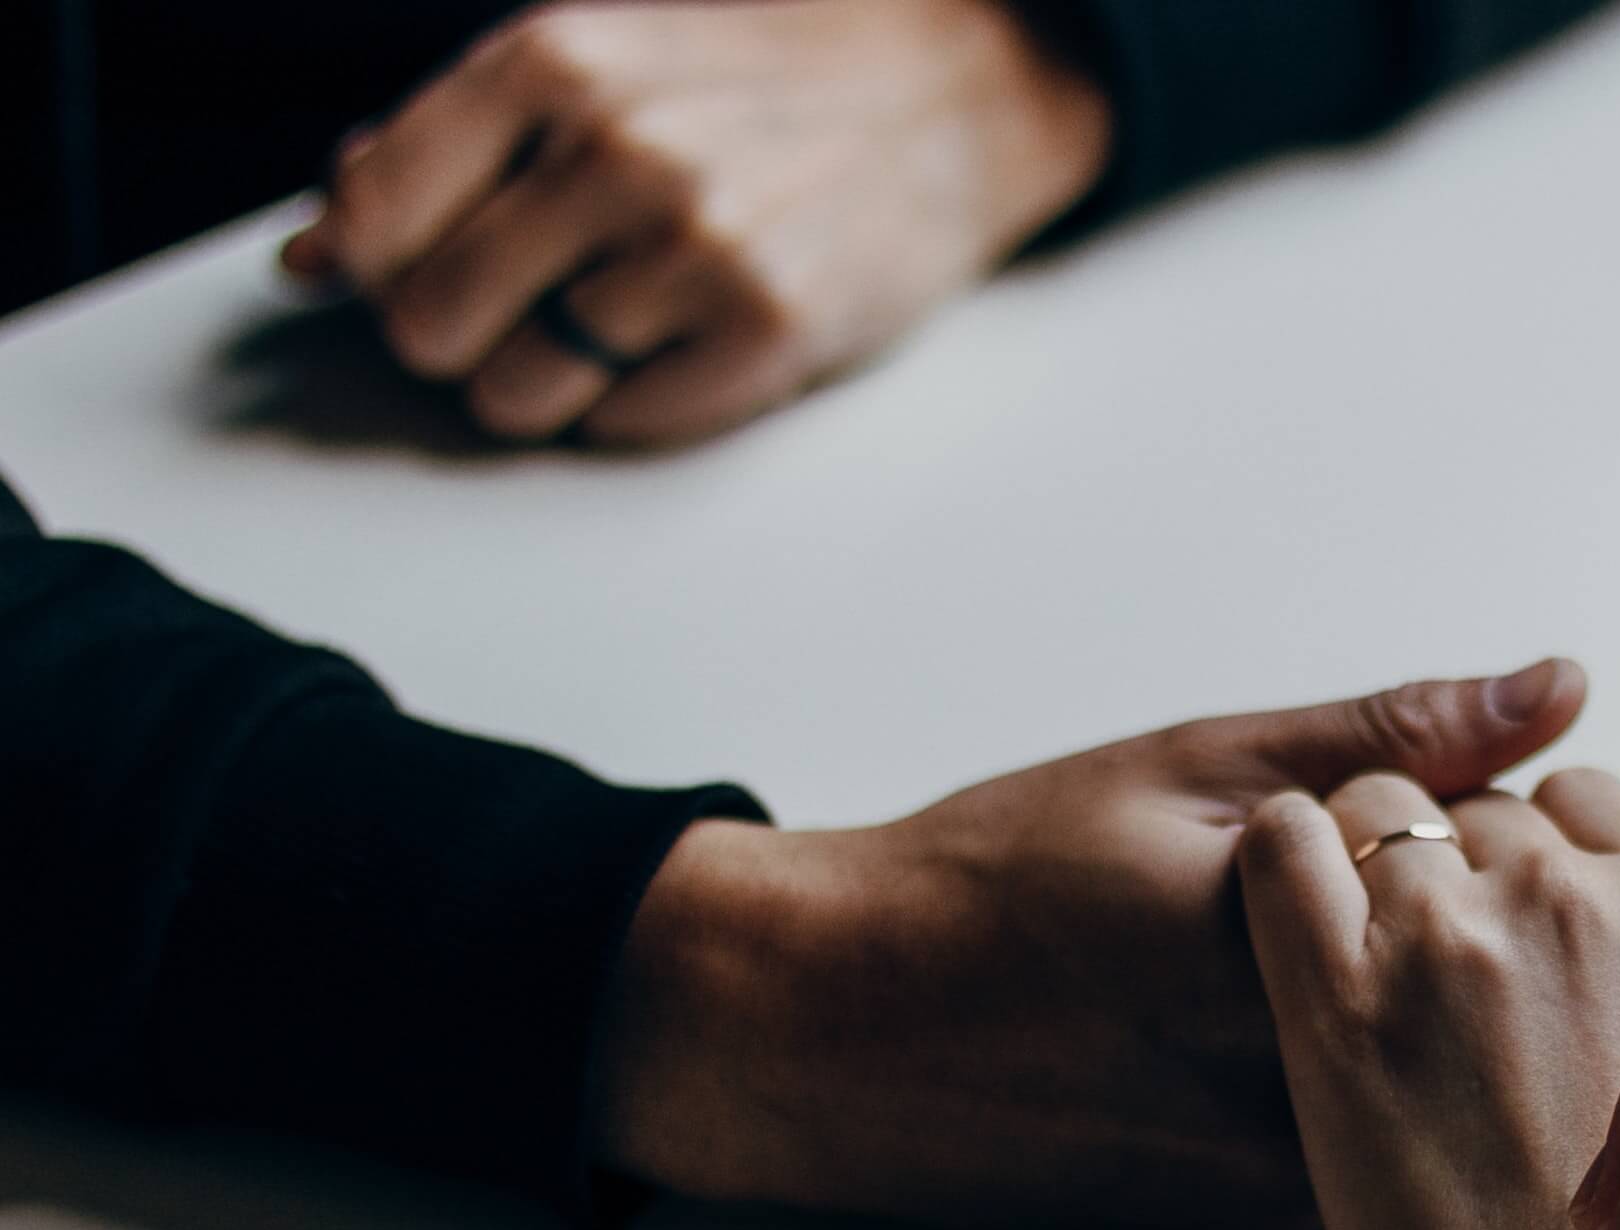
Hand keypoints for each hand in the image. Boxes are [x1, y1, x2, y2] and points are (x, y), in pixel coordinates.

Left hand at [283, 0, 1110, 444]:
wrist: (952, 90)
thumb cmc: (761, 81)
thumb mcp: (597, 63)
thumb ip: (449, 146)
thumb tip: (313, 254)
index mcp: (552, 62)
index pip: (372, 217)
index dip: (374, 269)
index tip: (409, 275)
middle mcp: (616, 150)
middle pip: (431, 324)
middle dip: (462, 337)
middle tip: (528, 311)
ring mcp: (696, 246)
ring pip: (520, 392)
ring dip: (550, 381)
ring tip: (618, 326)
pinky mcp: (769, 330)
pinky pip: (624, 424)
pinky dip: (634, 405)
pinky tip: (683, 346)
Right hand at [596, 660, 1588, 1229]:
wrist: (848, 1037)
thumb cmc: (1003, 883)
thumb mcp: (1194, 767)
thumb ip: (1391, 736)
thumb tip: (1562, 686)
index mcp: (1306, 951)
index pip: (1513, 882)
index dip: (1481, 833)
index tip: (1403, 813)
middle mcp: (1318, 1090)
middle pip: (1506, 1002)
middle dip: (1481, 935)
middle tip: (1372, 886)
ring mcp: (1303, 1180)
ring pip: (1460, 1089)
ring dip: (1446, 1028)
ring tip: (1279, 974)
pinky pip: (1397, 1152)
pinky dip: (1392, 1098)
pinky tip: (1272, 1046)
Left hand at [1236, 765, 1619, 1229]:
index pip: (1582, 799)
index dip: (1531, 852)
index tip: (1507, 922)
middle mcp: (1577, 898)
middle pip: (1478, 806)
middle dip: (1447, 870)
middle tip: (1425, 979)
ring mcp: (1455, 935)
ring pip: (1377, 807)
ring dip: (1359, 869)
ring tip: (1354, 972)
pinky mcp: (1339, 997)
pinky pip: (1281, 841)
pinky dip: (1276, 862)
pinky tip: (1282, 930)